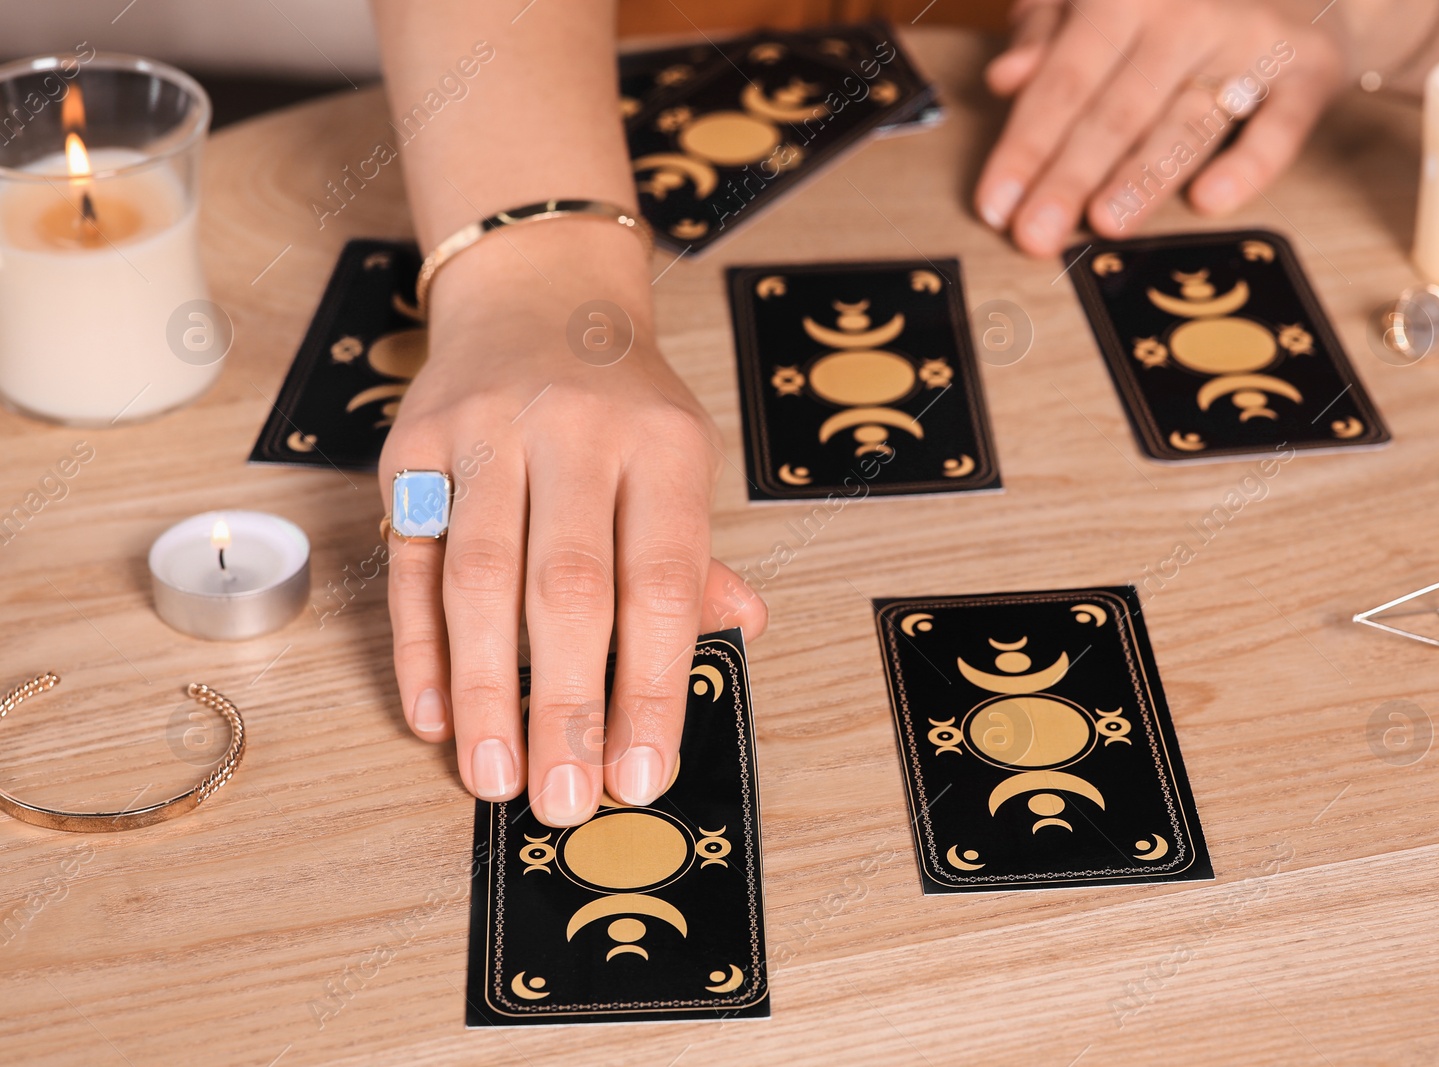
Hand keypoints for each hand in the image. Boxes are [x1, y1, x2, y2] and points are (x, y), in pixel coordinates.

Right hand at [379, 227, 765, 824]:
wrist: (534, 291)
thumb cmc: (622, 401)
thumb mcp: (681, 457)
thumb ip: (697, 553)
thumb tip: (742, 631)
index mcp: (662, 444)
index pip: (662, 581)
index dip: (652, 686)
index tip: (641, 776)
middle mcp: (575, 431)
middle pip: (567, 589)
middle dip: (564, 706)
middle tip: (561, 802)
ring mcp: (485, 433)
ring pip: (478, 578)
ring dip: (485, 691)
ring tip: (495, 780)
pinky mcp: (412, 446)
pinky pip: (411, 561)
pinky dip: (419, 646)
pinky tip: (434, 716)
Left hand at [975, 0, 1348, 252]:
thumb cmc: (1175, 2)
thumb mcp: (1101, 1)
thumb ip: (1049, 34)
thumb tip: (1006, 77)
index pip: (1063, 81)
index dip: (1025, 146)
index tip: (994, 206)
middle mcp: (1184, 13)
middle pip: (1116, 110)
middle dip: (1070, 177)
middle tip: (1035, 235)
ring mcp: (1249, 38)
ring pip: (1188, 119)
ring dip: (1145, 174)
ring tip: (1105, 223)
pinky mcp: (1309, 68)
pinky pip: (1281, 123)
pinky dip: (1250, 162)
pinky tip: (1209, 199)